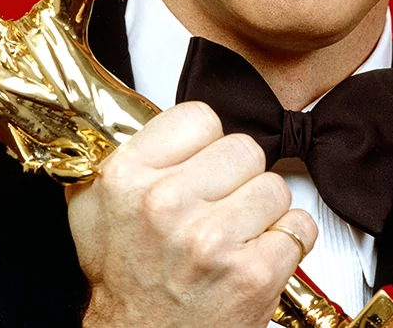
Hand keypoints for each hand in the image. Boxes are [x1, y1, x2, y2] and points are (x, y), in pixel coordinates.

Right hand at [66, 101, 316, 327]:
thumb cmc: (125, 280)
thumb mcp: (92, 207)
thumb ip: (119, 153)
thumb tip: (142, 112)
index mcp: (128, 177)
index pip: (200, 116)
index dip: (206, 142)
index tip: (201, 164)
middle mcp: (167, 203)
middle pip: (244, 148)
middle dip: (237, 178)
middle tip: (217, 206)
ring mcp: (212, 239)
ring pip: (274, 186)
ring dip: (262, 211)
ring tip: (234, 234)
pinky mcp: (253, 273)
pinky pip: (299, 226)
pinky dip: (286, 240)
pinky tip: (256, 254)